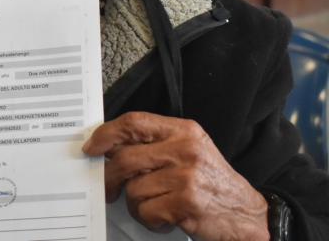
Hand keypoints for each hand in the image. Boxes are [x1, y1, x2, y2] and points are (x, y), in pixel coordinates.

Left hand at [82, 112, 268, 240]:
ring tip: (156, 207)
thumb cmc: (212, 184)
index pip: (133, 122)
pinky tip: (166, 218)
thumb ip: (154, 145)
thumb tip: (109, 148)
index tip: (91, 147)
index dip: (106, 134)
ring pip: (133, 189)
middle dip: (110, 178)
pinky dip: (150, 220)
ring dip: (136, 205)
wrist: (249, 216)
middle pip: (125, 158)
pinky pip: (146, 210)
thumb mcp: (189, 152)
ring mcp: (186, 175)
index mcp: (182, 131)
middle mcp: (184, 148)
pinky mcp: (187, 202)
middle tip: (108, 190)